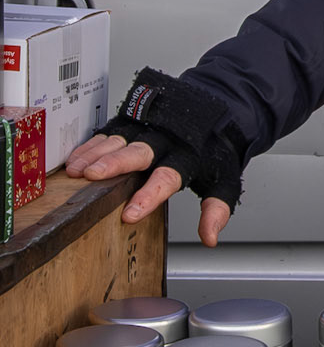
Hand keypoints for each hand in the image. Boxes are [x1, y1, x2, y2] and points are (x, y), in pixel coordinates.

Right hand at [64, 134, 231, 245]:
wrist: (220, 107)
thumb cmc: (216, 149)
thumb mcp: (224, 179)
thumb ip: (216, 209)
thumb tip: (210, 238)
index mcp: (188, 158)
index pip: (168, 178)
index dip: (149, 196)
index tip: (130, 214)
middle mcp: (166, 141)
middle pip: (139, 152)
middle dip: (115, 164)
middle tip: (93, 176)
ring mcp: (149, 127)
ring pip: (120, 140)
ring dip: (96, 155)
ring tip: (77, 171)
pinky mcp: (135, 118)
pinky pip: (109, 131)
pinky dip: (91, 145)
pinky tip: (76, 159)